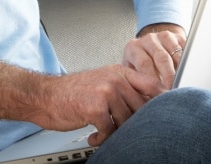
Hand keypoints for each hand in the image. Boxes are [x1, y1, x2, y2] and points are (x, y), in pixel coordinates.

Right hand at [35, 64, 165, 145]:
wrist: (46, 95)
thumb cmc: (73, 91)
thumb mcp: (102, 82)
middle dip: (133, 123)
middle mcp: (115, 79)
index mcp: (119, 72)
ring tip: (104, 133)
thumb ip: (124, 88)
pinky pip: (110, 131)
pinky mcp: (96, 108)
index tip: (165, 114)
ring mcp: (106, 92)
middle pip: (141, 107)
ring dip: (116, 132)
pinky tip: (94, 137)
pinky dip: (102, 139)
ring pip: (127, 121)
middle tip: (121, 129)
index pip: (151, 85)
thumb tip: (147, 105)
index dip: (162, 101)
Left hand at [122, 23, 186, 88]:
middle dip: (170, 77)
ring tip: (184, 85)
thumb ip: (137, 86)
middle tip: (175, 92)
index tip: (160, 94)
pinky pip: (187, 49)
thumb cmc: (139, 69)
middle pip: (162, 58)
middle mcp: (148, 40)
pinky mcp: (178, 37)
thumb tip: (148, 104)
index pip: (144, 64)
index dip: (154, 80)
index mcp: (133, 48)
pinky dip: (189, 63)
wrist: (149, 48)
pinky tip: (190, 75)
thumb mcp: (132, 75)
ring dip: (182, 71)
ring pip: (177, 54)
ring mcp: (164, 36)